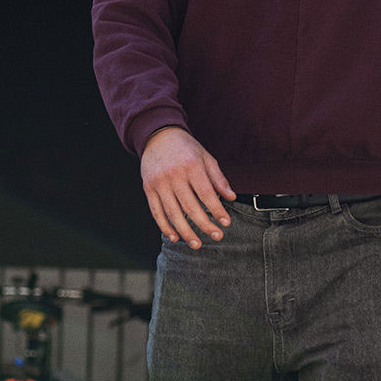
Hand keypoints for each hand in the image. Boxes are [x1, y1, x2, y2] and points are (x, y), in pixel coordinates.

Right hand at [140, 127, 234, 247]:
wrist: (158, 136)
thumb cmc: (186, 148)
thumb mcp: (206, 157)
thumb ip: (218, 178)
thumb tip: (231, 197)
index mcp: (191, 165)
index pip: (206, 194)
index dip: (217, 210)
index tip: (226, 223)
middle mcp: (173, 175)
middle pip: (190, 206)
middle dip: (204, 225)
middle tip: (217, 237)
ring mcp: (159, 183)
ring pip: (172, 213)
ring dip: (185, 231)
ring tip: (197, 244)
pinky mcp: (148, 188)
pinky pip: (156, 211)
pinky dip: (165, 227)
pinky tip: (175, 237)